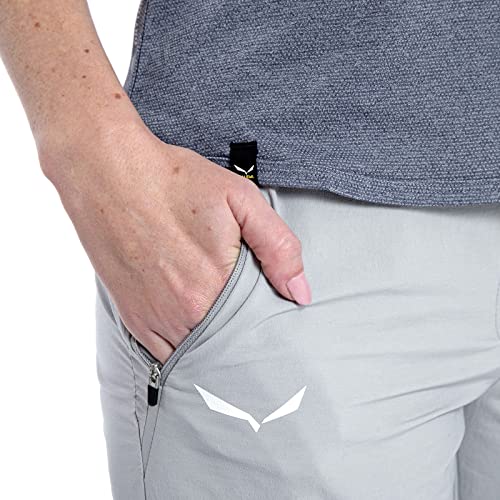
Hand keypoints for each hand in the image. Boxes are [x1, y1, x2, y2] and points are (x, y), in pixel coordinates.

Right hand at [43, 121, 310, 362]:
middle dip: (243, 346)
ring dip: (213, 352)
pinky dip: (182, 352)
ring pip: (195, 355)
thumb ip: (277, 248)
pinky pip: (162, 354)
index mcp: (214, 286)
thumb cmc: (175, 182)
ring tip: (228, 344)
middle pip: (226, 347)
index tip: (275, 334)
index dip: (267, 332)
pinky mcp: (132, 316)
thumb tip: (300, 294)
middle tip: (256, 344)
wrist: (109, 173)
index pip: (256, 330)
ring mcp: (154, 317)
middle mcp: (183, 312)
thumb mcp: (240, 200)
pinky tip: (194, 340)